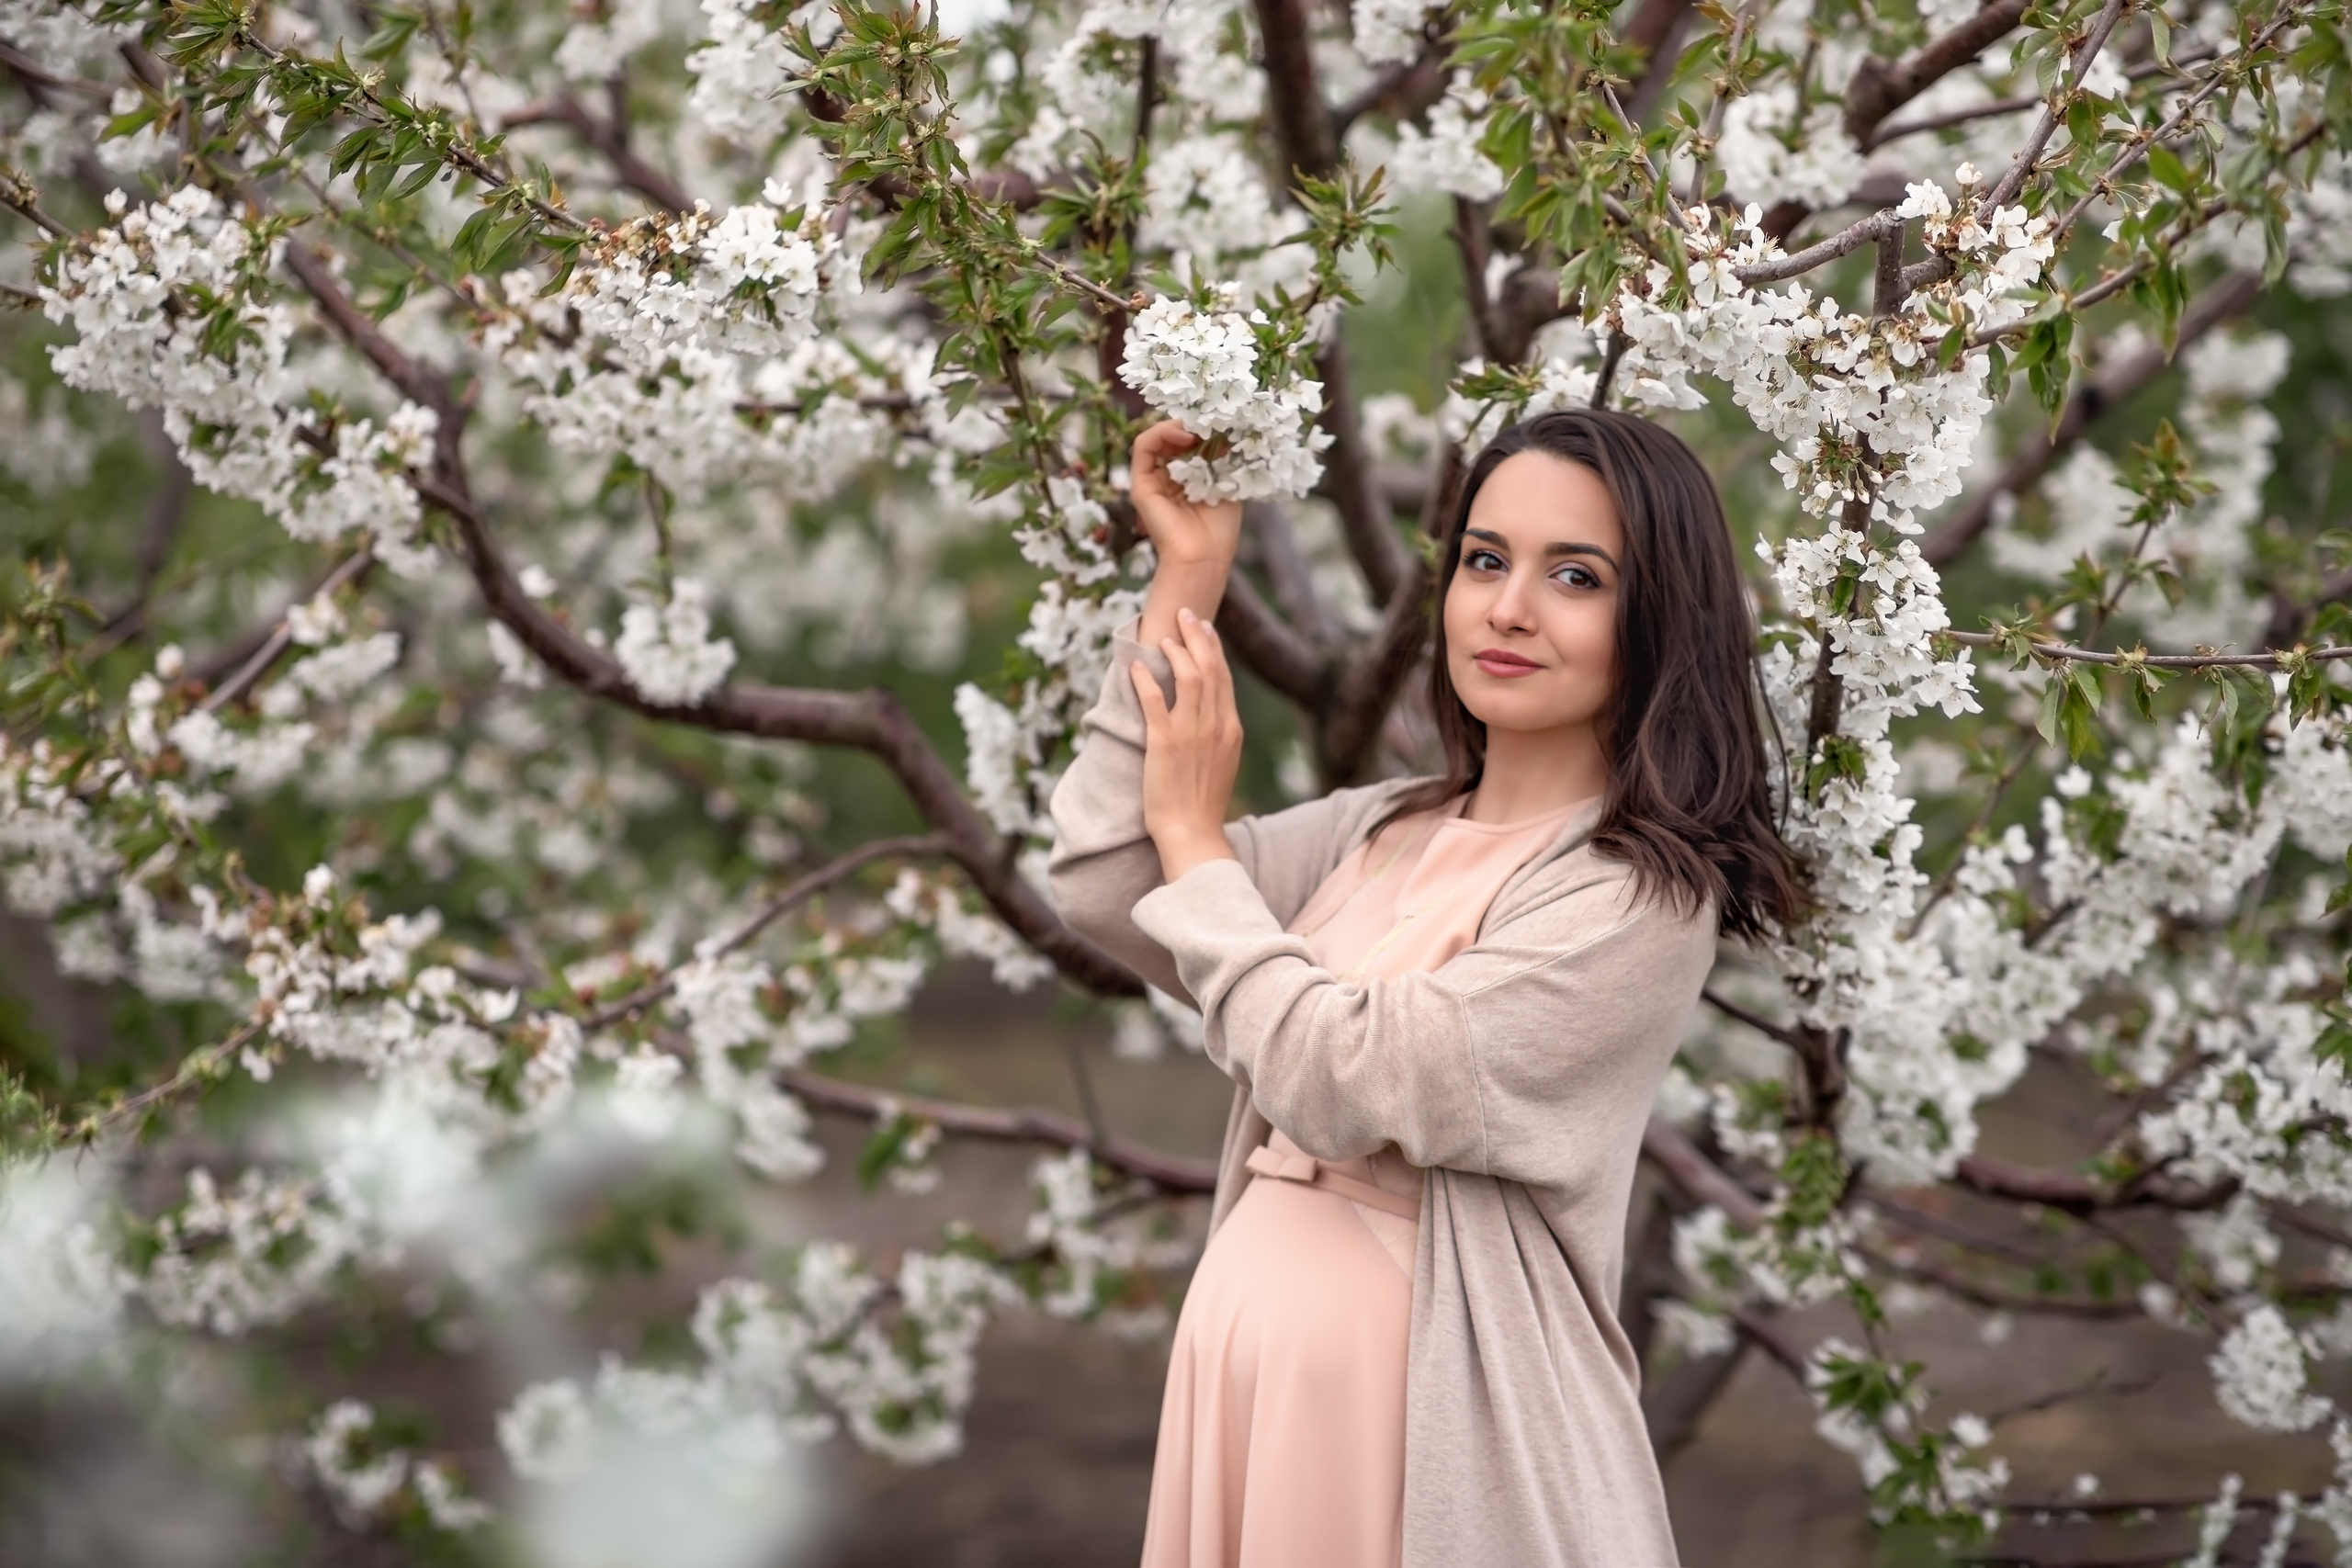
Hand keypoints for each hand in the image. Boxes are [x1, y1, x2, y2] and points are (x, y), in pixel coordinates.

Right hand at [1130, 419, 1242, 566]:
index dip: (1201, 427)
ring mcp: (1151, 480)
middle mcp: (1166, 477)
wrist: (1205, 556)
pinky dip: (1161, 433)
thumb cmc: (1220, 528)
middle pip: (1171, 436)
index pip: (1186, 441)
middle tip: (1211, 420)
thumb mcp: (1227, 483)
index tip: (1221, 424)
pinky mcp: (1140, 484)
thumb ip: (1223, 458)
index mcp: (1186, 477)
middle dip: (1191, 424)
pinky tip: (1185, 435)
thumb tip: (1223, 431)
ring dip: (1176, 425)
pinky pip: (1143, 446)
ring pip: (1155, 437)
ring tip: (1198, 428)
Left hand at [1133, 606, 1243, 882]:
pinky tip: (1136, 666)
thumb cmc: (1202, 803)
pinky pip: (1155, 701)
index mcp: (1231, 729)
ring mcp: (1191, 733)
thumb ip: (1217, 733)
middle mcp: (1215, 725)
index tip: (1203, 628)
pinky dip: (1146, 679)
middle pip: (1210, 668)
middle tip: (1184, 614)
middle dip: (1197, 636)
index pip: (1224, 677)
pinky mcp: (1164, 743)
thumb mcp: (1221, 762)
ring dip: (1175, 651)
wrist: (1193, 832)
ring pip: (1189, 677)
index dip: (1212, 648)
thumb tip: (1207, 710)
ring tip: (1163, 636)